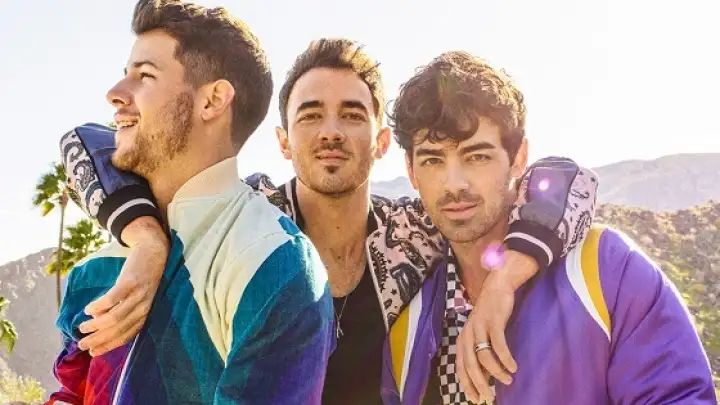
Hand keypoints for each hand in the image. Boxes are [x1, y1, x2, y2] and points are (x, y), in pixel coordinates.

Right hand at [77, 216, 168, 355]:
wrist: (154, 252)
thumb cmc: (144, 277)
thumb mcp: (139, 298)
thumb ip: (125, 311)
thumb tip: (99, 322)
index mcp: (146, 313)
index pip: (127, 335)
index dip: (109, 345)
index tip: (93, 353)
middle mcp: (144, 307)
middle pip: (119, 329)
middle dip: (98, 340)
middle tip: (82, 345)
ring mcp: (138, 295)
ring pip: (114, 317)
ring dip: (96, 326)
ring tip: (82, 328)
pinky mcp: (130, 282)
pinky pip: (112, 299)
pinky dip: (99, 307)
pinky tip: (88, 310)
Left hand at [456, 250, 538, 402]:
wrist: (496, 288)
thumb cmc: (489, 316)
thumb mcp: (481, 336)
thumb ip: (481, 355)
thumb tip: (486, 379)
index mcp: (462, 340)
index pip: (461, 367)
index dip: (467, 384)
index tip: (475, 399)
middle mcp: (467, 334)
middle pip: (470, 365)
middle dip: (480, 384)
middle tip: (489, 397)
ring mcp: (479, 327)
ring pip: (483, 356)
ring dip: (496, 372)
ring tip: (507, 380)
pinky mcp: (493, 321)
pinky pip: (498, 344)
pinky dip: (505, 358)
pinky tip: (513, 367)